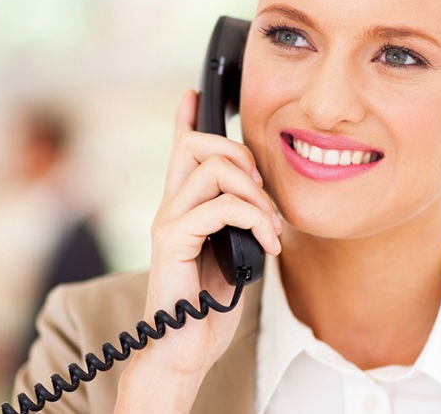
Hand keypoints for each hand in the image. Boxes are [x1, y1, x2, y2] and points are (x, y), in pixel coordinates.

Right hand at [114, 89, 280, 412]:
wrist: (185, 348)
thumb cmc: (208, 305)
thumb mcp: (232, 252)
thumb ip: (237, 222)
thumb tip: (259, 202)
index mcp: (184, 207)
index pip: (180, 150)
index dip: (186, 119)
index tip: (192, 93)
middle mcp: (171, 207)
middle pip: (196, 146)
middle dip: (239, 154)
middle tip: (263, 191)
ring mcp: (168, 221)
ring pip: (212, 170)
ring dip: (255, 195)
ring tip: (272, 227)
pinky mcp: (172, 240)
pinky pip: (219, 207)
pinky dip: (253, 219)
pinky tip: (266, 244)